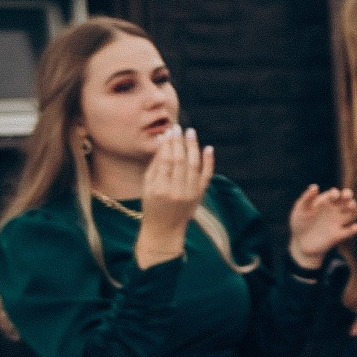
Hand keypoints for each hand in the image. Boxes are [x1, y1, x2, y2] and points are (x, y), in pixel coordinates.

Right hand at [135, 127, 212, 266]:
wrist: (165, 229)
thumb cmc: (152, 205)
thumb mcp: (147, 187)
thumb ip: (155, 166)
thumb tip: (163, 142)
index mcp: (160, 189)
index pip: (166, 161)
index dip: (168, 145)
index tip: (168, 132)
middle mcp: (176, 191)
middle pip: (180, 161)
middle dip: (179, 142)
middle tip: (178, 128)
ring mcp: (190, 194)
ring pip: (194, 165)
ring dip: (193, 147)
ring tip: (191, 132)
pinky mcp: (200, 195)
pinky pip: (207, 176)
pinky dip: (209, 161)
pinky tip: (208, 148)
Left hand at [287, 183, 356, 266]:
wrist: (301, 243)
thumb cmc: (300, 223)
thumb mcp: (300, 210)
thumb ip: (306, 198)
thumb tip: (315, 186)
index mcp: (327, 202)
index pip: (336, 194)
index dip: (336, 193)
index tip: (332, 196)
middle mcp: (336, 210)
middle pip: (348, 200)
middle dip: (349, 196)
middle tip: (347, 196)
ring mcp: (339, 222)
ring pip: (353, 213)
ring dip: (354, 209)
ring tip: (351, 207)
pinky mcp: (339, 234)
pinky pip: (350, 231)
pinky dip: (355, 229)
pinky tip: (356, 227)